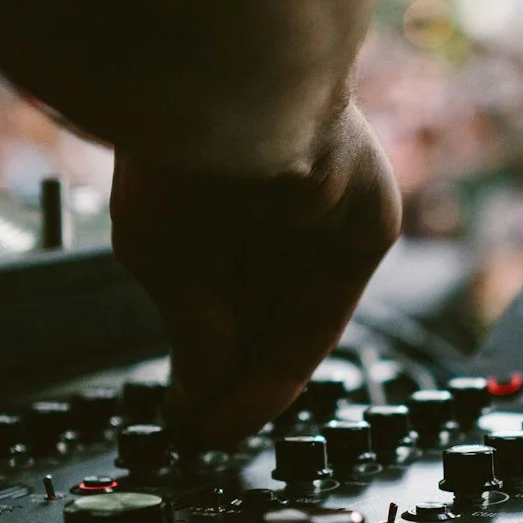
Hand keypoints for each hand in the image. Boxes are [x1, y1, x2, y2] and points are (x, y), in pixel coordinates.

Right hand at [110, 101, 402, 449]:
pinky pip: (326, 315)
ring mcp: (325, 218)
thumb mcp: (156, 249)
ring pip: (292, 323)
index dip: (200, 348)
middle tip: (197, 430)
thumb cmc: (179, 146)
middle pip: (257, 314)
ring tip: (214, 432)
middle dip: (226, 376)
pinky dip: (285, 366)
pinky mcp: (366, 227)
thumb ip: (187, 322)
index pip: (221, 285)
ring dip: (254, 384)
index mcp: (224, 190)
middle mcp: (279, 204)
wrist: (235, 90)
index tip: (179, 403)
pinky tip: (245, 404)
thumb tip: (196, 390)